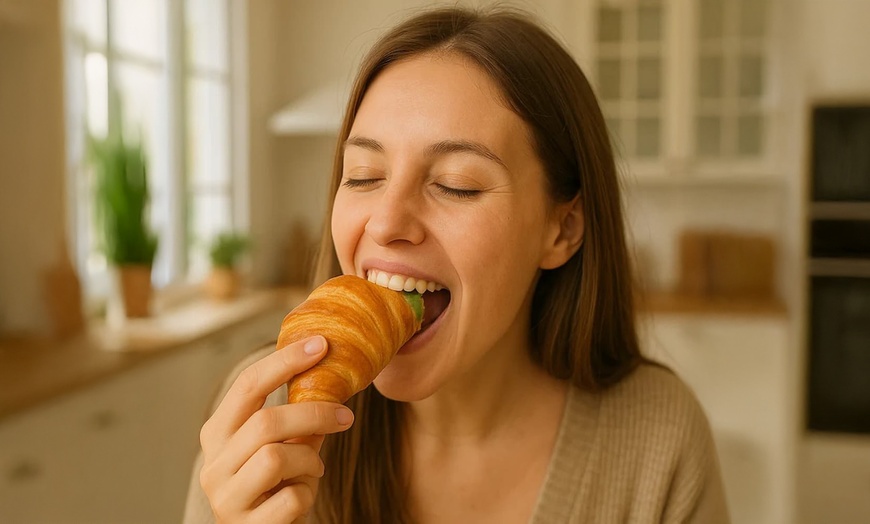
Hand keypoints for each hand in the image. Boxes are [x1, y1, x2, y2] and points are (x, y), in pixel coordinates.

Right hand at [198, 336, 353, 522]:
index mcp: (217, 434)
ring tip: (312, 469)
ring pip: (276, 457)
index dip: (285, 361)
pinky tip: (300, 499)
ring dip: (309, 460)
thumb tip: (328, 374)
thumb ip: (293, 420)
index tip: (321, 344)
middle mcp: (213, 464)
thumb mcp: (278, 448)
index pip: (247, 384)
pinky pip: (292, 498)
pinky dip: (308, 495)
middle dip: (314, 414)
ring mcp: (226, 498)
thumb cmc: (273, 487)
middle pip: (266, 421)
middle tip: (346, 416)